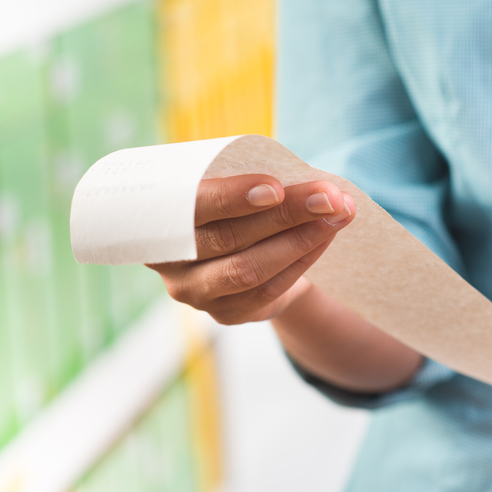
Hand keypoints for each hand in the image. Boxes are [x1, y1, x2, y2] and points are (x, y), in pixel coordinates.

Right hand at [148, 174, 355, 324]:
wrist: (246, 254)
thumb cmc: (237, 205)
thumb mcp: (232, 185)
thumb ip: (250, 180)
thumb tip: (303, 177)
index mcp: (154, 215)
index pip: (190, 206)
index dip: (232, 197)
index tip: (276, 186)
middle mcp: (167, 260)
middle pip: (228, 237)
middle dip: (285, 213)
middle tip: (328, 195)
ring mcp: (195, 292)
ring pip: (249, 268)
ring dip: (300, 238)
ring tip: (337, 215)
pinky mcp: (226, 313)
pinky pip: (268, 289)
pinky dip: (302, 259)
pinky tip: (326, 237)